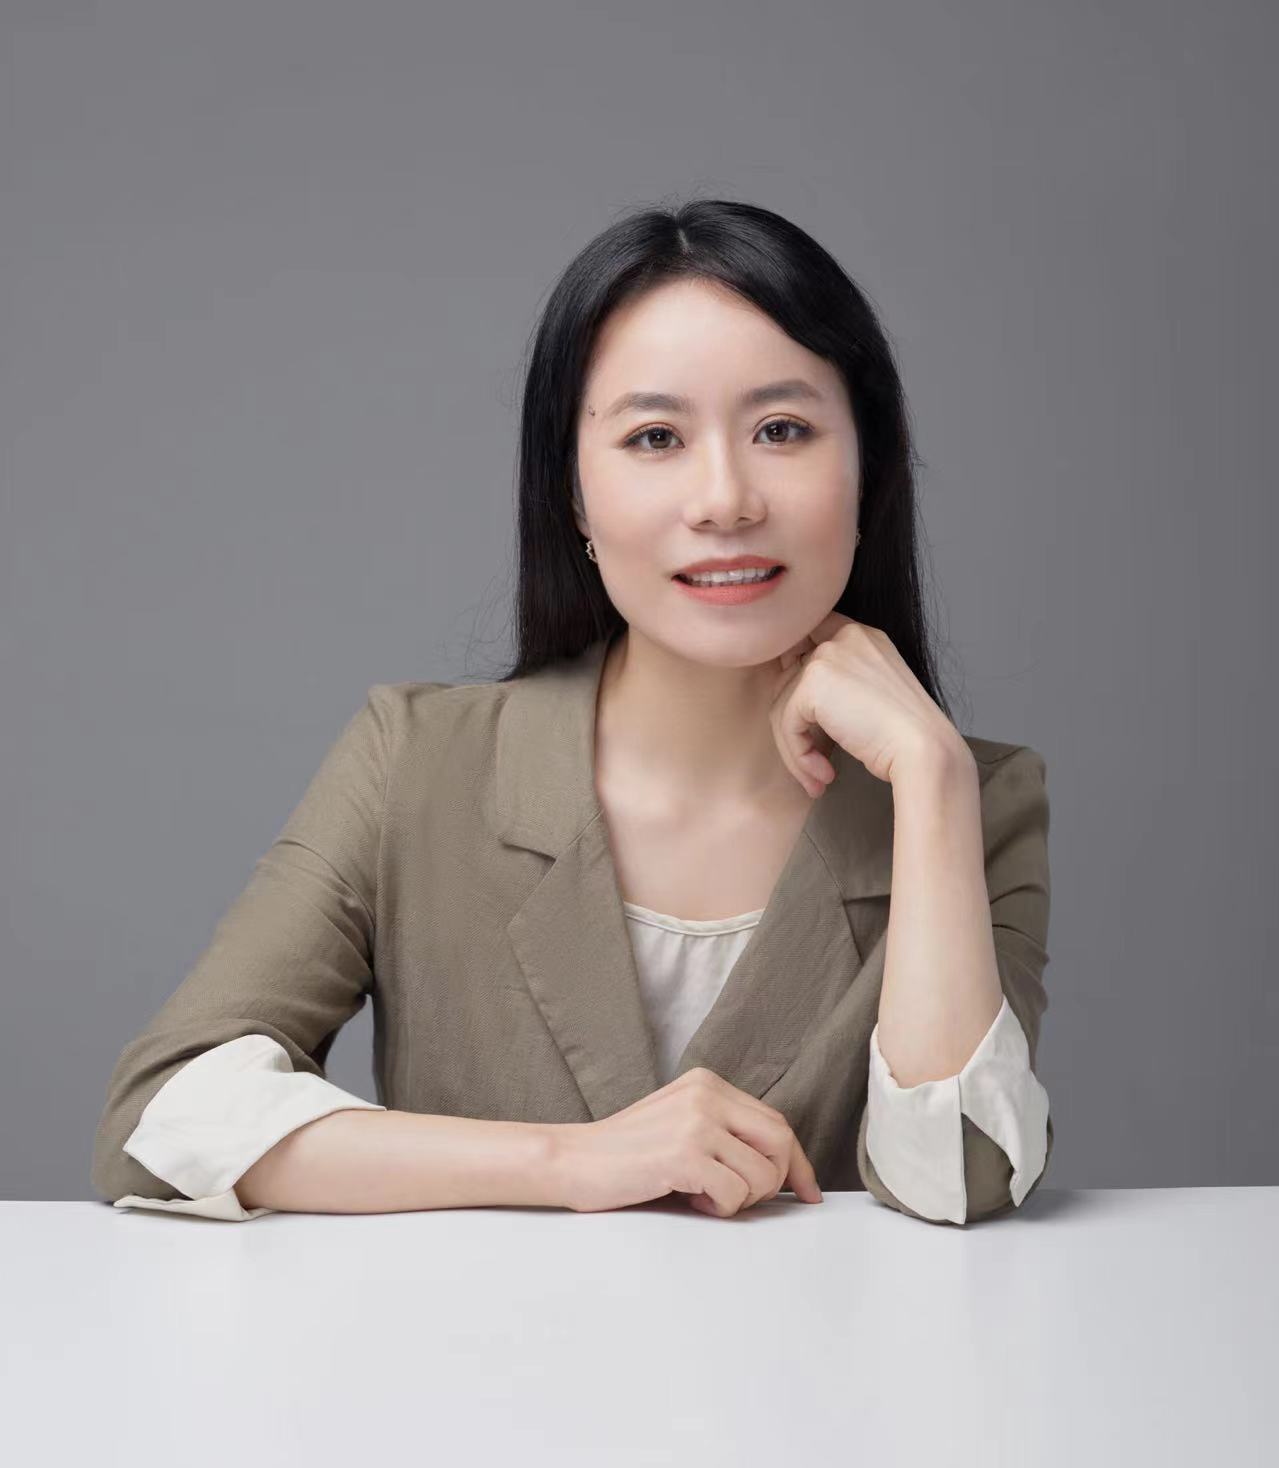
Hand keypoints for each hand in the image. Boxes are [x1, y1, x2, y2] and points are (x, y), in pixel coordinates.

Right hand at [552, 1067, 823, 1215]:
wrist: (574, 1160)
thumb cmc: (627, 1154)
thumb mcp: (682, 1124)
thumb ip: (725, 1133)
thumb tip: (783, 1169)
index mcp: (708, 1083)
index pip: (775, 1121)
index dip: (797, 1163)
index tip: (806, 1193)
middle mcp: (707, 1094)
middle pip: (780, 1141)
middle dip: (776, 1181)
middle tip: (743, 1200)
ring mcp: (697, 1122)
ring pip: (763, 1174)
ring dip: (740, 1199)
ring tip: (701, 1194)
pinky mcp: (686, 1154)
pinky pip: (735, 1193)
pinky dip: (719, 1208)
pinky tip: (689, 1199)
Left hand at [770, 611, 964, 791]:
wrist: (923, 750)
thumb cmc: (903, 735)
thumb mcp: (870, 693)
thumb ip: (835, 683)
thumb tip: (785, 697)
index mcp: (860, 636)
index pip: (807, 639)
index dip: (795, 677)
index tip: (801, 717)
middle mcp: (842, 637)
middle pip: (788, 678)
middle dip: (793, 724)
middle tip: (810, 760)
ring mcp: (827, 656)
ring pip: (782, 705)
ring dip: (796, 749)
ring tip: (818, 776)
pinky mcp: (813, 683)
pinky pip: (786, 724)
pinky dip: (798, 756)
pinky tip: (823, 773)